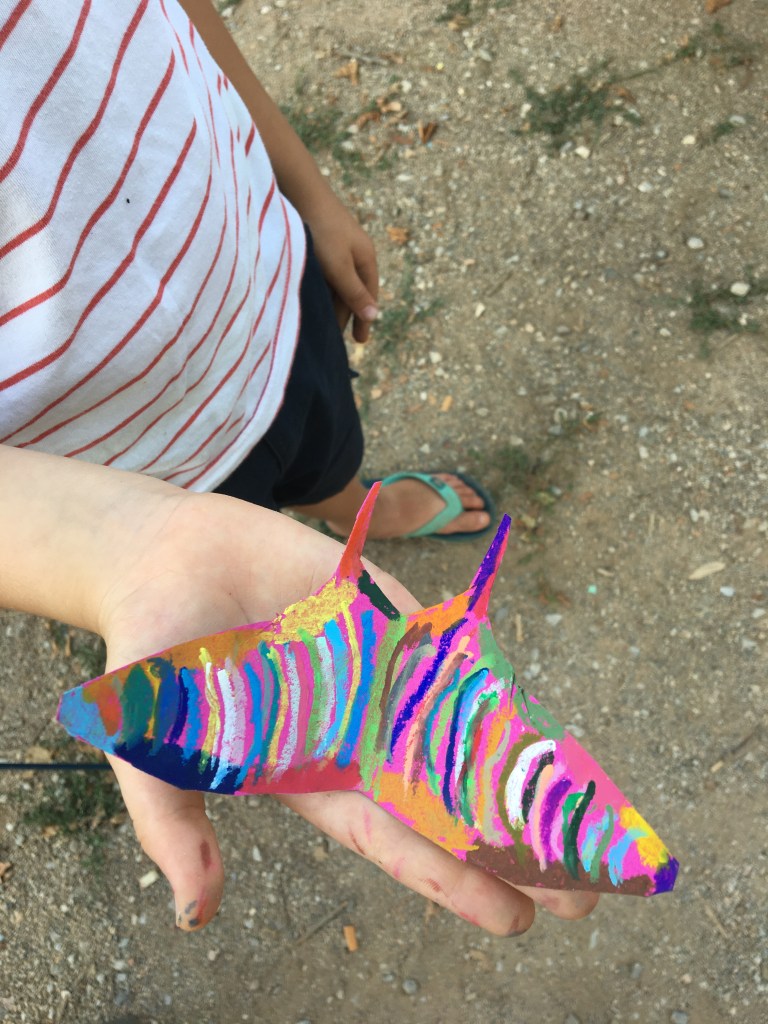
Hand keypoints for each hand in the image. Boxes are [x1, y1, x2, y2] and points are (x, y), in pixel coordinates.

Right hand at [97, 490, 597, 933]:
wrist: (169, 561)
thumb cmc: (153, 660)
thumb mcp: (151, 750)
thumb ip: (174, 825)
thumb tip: (196, 915)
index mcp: (315, 774)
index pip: (397, 839)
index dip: (455, 880)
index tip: (516, 919)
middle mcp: (360, 733)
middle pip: (451, 799)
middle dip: (513, 846)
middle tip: (584, 896)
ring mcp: (381, 676)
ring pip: (466, 732)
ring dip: (523, 772)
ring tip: (589, 820)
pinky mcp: (389, 621)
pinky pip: (455, 656)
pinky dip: (499, 686)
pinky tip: (548, 720)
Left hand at [303, 194, 378, 342]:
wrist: (301, 193)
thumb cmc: (322, 232)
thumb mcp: (339, 267)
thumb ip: (354, 293)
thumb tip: (374, 315)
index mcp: (366, 258)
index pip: (368, 296)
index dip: (364, 318)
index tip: (359, 341)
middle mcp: (355, 253)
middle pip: (353, 290)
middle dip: (347, 314)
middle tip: (336, 338)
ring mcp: (338, 246)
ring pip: (338, 282)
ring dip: (332, 302)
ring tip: (322, 322)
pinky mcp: (321, 241)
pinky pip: (326, 272)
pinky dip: (322, 288)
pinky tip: (312, 297)